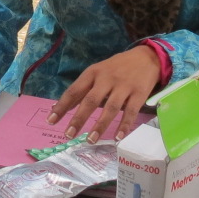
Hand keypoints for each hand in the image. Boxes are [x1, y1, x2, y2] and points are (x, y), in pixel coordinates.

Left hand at [47, 46, 162, 142]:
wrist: (147, 57)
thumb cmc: (117, 68)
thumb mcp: (98, 72)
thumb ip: (82, 89)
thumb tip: (60, 108)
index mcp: (93, 73)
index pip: (74, 90)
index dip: (62, 106)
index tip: (51, 121)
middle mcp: (107, 79)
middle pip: (91, 100)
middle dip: (79, 118)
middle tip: (69, 135)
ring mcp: (124, 86)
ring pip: (110, 108)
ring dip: (100, 125)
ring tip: (90, 140)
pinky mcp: (139, 93)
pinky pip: (131, 112)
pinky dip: (124, 125)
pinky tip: (118, 138)